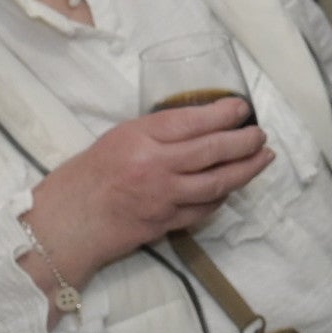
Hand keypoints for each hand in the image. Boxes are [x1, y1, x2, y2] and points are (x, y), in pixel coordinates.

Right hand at [30, 97, 270, 284]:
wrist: (68, 221)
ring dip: (246, 170)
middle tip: (261, 135)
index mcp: (140, 137)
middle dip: (245, 142)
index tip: (243, 108)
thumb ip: (159, 131)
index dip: (225, 114)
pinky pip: (205, 209)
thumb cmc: (90, 174)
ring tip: (263, 157)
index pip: (193, 121)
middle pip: (213, 152)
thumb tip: (204, 122)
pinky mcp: (166, 224)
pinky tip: (232, 186)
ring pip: (217, 183)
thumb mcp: (121, 137)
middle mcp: (155, 166)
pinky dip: (222, 197)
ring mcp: (163, 198)